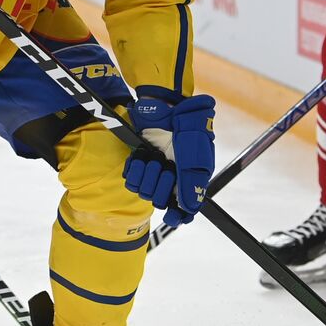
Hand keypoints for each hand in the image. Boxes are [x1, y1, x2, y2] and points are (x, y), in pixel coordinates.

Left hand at [122, 86, 215, 215]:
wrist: (167, 107)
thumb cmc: (187, 131)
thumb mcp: (194, 157)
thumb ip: (192, 185)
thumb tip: (189, 210)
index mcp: (189, 180)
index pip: (183, 209)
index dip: (178, 216)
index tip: (173, 218)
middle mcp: (171, 179)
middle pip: (160, 202)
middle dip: (161, 186)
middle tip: (167, 169)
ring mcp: (154, 172)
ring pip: (144, 192)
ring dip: (148, 176)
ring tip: (155, 159)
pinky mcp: (139, 163)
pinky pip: (131, 180)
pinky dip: (135, 169)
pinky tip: (141, 158)